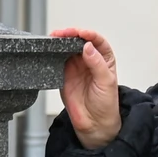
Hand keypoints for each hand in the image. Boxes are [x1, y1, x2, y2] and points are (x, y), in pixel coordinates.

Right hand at [53, 26, 121, 150]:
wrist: (94, 124)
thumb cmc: (106, 104)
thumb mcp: (106, 82)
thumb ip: (97, 63)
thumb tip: (88, 46)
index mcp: (104, 59)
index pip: (97, 41)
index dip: (89, 34)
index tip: (81, 33)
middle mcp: (89, 60)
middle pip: (79, 41)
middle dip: (71, 34)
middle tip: (63, 33)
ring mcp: (76, 67)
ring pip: (67, 48)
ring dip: (61, 42)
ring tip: (54, 38)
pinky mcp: (64, 74)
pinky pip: (57, 60)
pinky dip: (53, 54)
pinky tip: (51, 50)